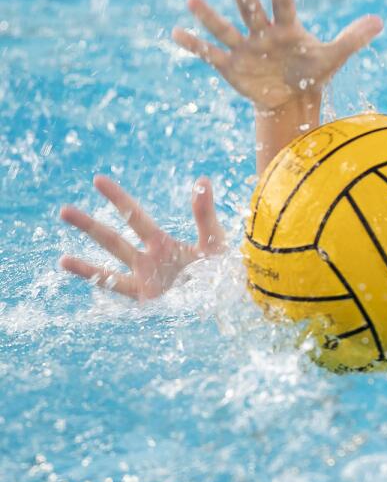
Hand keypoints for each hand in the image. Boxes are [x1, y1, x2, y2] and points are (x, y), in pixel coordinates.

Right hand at [59, 175, 226, 300]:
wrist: (230, 299)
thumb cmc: (223, 269)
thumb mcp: (214, 239)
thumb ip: (204, 212)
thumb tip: (202, 179)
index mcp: (162, 242)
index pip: (133, 215)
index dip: (116, 198)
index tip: (97, 180)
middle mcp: (147, 261)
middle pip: (112, 239)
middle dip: (88, 225)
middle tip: (63, 210)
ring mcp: (144, 282)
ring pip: (108, 271)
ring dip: (85, 267)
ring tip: (61, 261)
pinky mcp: (148, 302)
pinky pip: (122, 296)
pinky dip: (105, 292)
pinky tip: (90, 293)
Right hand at [171, 0, 382, 113]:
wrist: (292, 98)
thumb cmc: (312, 70)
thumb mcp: (334, 56)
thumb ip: (354, 38)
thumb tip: (381, 21)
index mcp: (288, 27)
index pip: (284, 4)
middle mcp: (263, 32)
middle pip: (251, 9)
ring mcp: (245, 47)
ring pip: (226, 28)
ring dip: (210, 16)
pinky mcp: (230, 65)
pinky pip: (209, 53)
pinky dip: (194, 44)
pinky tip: (176, 32)